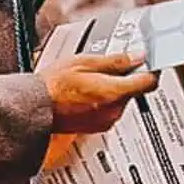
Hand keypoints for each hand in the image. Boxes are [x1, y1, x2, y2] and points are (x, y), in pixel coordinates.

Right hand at [38, 52, 157, 134]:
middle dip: (127, 78)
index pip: (149, 83)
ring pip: (122, 100)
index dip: (149, 69)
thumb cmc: (54, 85)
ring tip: (93, 79)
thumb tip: (137, 56)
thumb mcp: (86, 62)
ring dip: (115, 89)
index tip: (147, 61)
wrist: (34, 109)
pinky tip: (88, 91)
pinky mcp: (96, 127)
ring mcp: (105, 121)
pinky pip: (110, 110)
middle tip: (109, 67)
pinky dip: (105, 100)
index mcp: (114, 93)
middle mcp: (114, 111)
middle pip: (135, 90)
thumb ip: (117, 60)